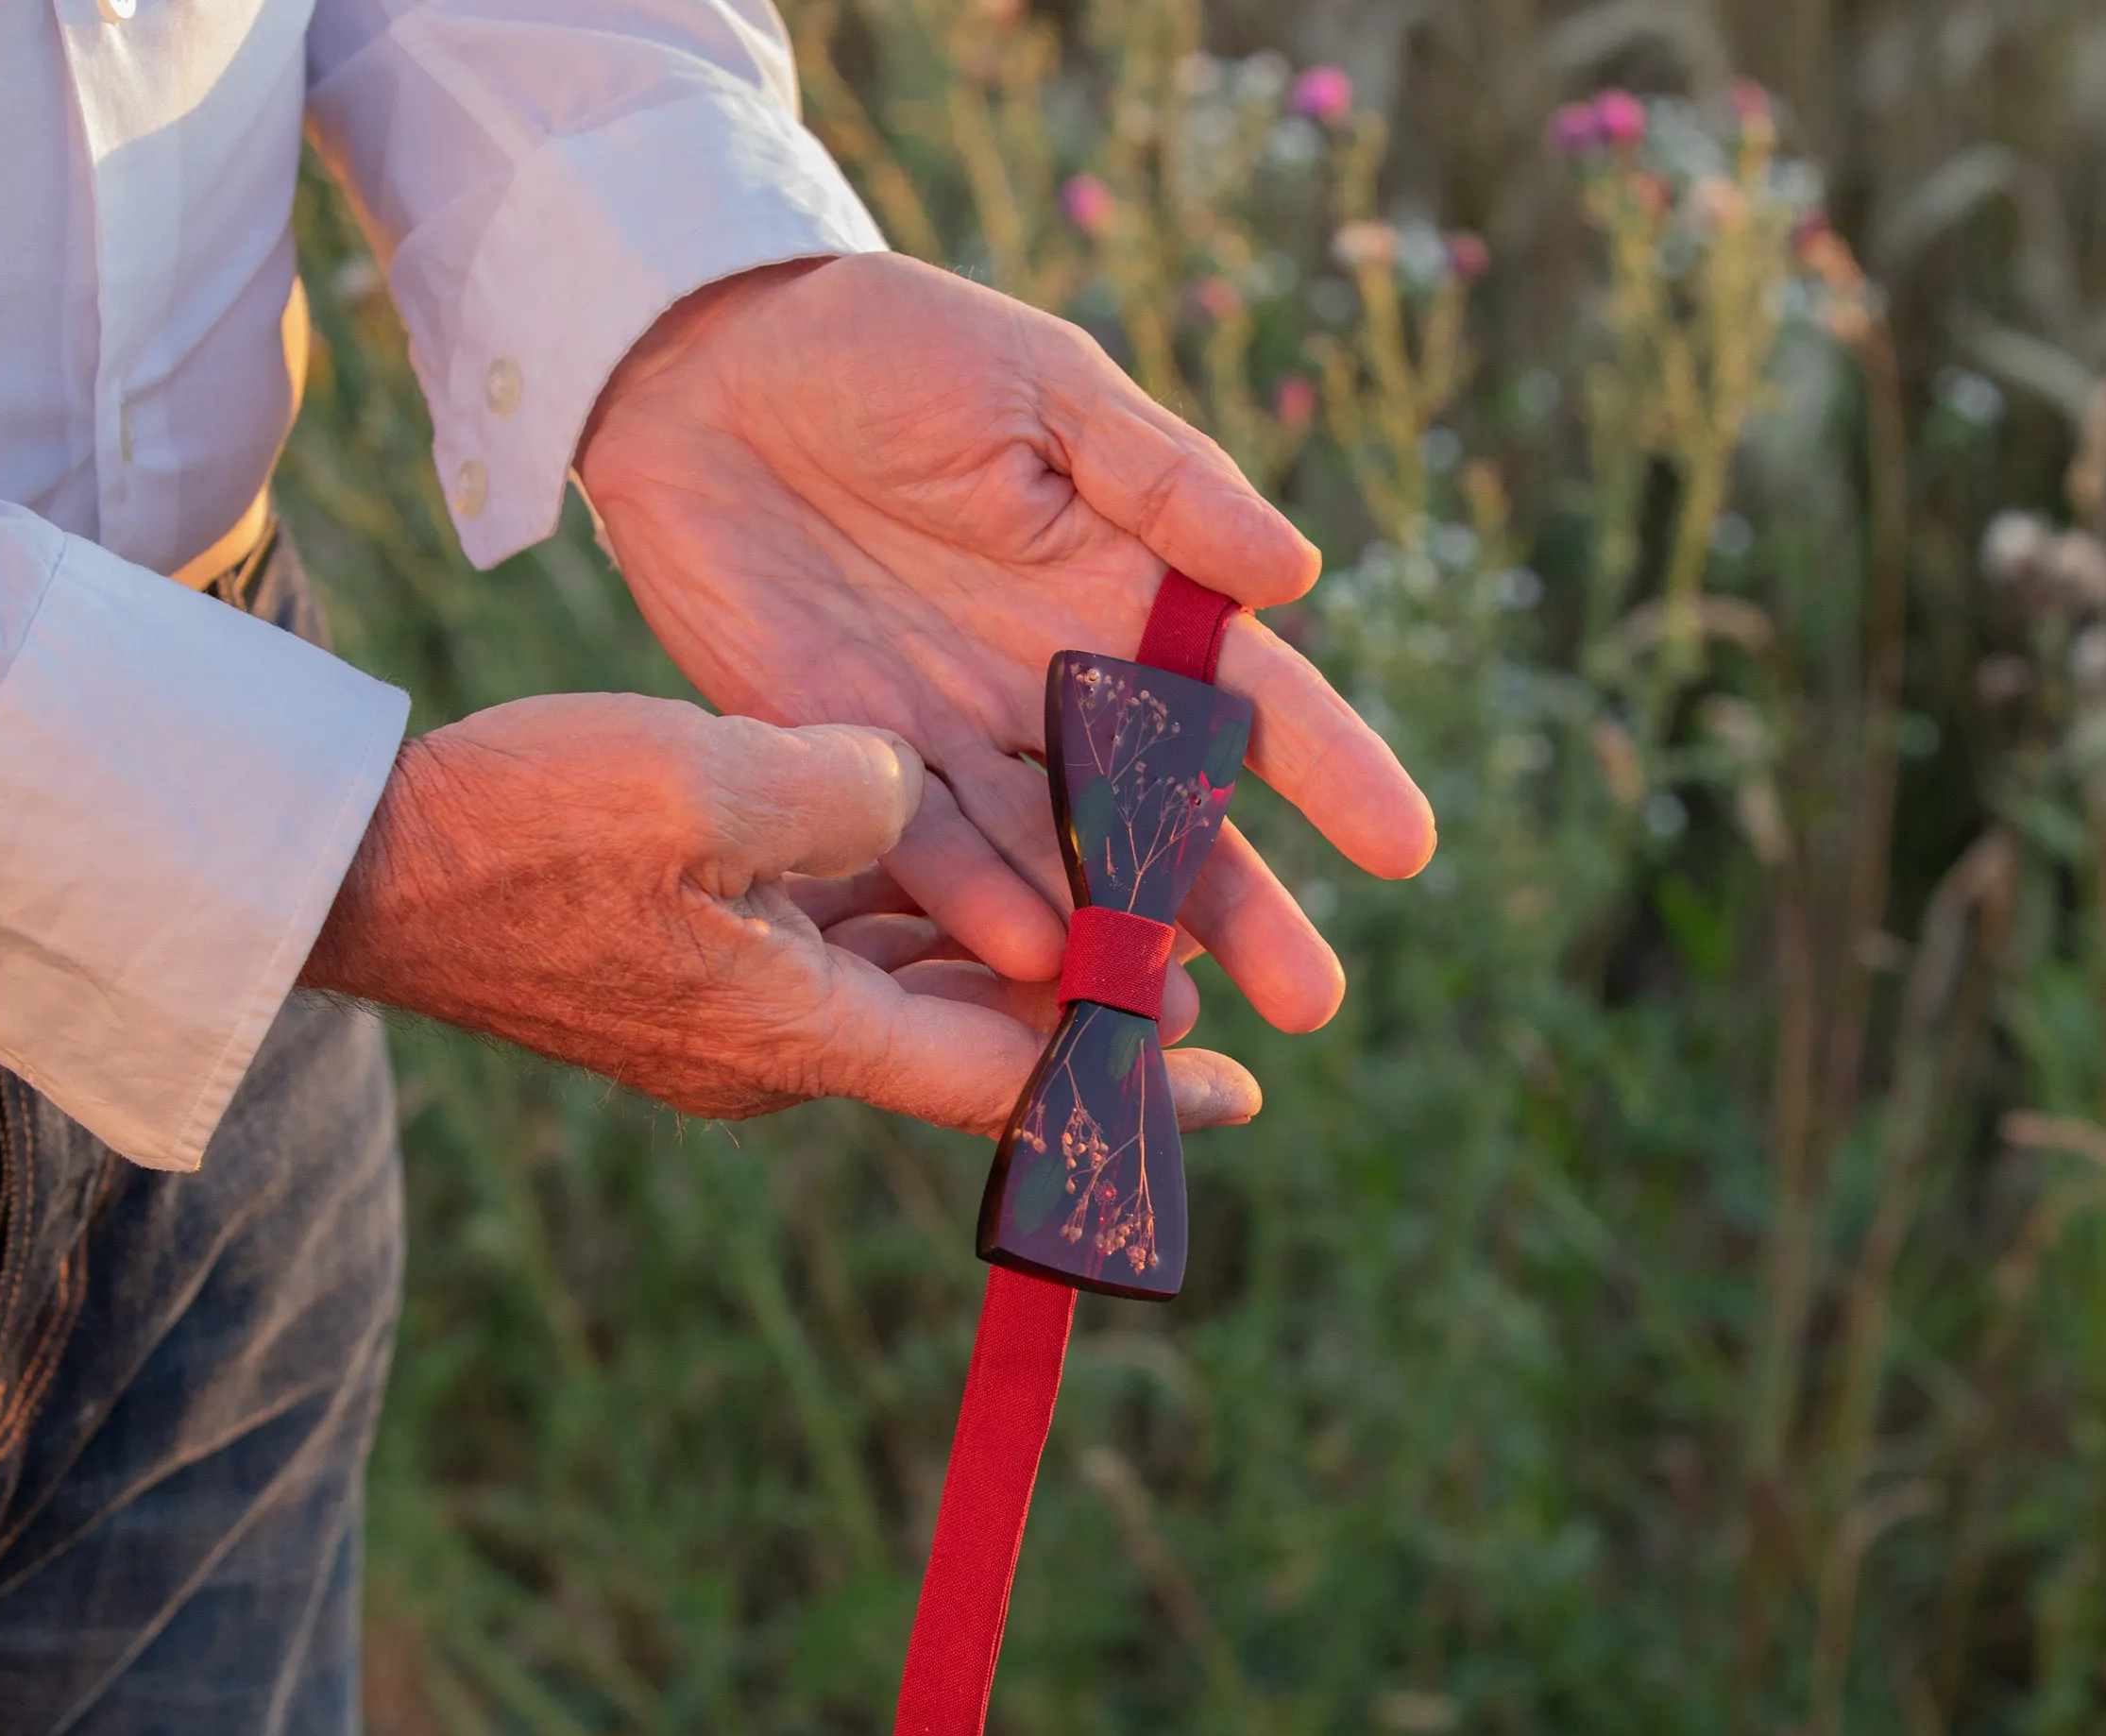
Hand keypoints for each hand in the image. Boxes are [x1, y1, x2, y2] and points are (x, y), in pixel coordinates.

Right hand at [298, 694, 1261, 1134]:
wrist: (360, 866)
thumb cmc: (513, 830)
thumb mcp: (692, 783)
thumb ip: (836, 788)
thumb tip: (904, 787)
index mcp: (802, 1029)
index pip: (1001, 1075)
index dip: (1120, 1080)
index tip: (1233, 1085)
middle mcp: (784, 1046)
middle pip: (974, 1045)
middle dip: (1085, 1021)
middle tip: (1205, 995)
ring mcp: (737, 1013)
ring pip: (914, 996)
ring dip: (1008, 968)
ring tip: (1116, 930)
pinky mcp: (700, 966)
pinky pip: (842, 955)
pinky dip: (918, 924)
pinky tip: (967, 869)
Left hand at [575, 253, 1435, 1035]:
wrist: (702, 363)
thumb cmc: (892, 346)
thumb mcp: (1045, 388)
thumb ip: (1164, 482)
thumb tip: (1296, 578)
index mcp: (1128, 591)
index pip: (1252, 695)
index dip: (1332, 770)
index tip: (1404, 847)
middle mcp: (1059, 684)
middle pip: (1170, 814)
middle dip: (1240, 908)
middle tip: (1312, 1000)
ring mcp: (959, 733)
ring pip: (1060, 858)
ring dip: (1116, 939)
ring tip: (1173, 1020)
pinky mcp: (852, 757)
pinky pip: (924, 848)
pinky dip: (977, 904)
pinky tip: (1032, 960)